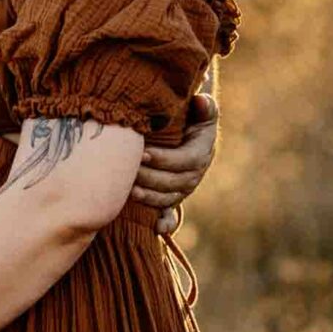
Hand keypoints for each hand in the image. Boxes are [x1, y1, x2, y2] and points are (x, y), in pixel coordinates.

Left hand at [131, 92, 218, 224]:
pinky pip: (172, 214)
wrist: (185, 131)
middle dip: (151, 178)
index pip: (187, 161)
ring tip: (129, 191)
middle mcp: (194, 174)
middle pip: (175, 183)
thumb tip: (201, 102)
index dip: (165, 160)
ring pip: (169, 198)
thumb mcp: (200, 109)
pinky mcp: (172, 198)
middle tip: (129, 172)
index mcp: (201, 153)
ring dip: (150, 197)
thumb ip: (203, 106)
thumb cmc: (190, 116)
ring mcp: (183, 189)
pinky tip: (157, 229)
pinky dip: (166, 223)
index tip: (143, 154)